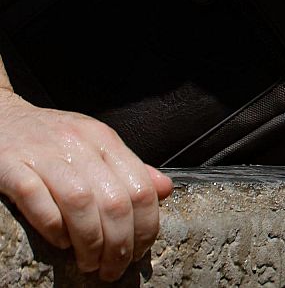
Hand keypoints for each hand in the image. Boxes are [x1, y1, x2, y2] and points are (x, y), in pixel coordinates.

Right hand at [0, 89, 172, 279]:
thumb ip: (129, 168)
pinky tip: (60, 242)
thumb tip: (165, 190)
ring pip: (81, 202)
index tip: (139, 252)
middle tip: (113, 268)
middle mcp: (79, 144)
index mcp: (105, 140)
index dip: (145, 228)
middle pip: (114, 201)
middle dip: (119, 244)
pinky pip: (36, 198)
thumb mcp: (95, 144)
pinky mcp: (11, 165)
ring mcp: (44, 154)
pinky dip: (52, 226)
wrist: (2, 118)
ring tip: (90, 263)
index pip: (141, 189)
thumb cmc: (51, 138)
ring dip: (89, 242)